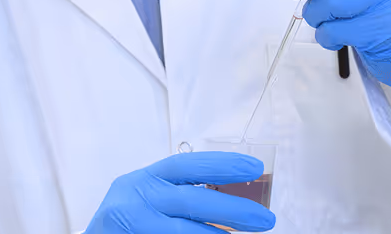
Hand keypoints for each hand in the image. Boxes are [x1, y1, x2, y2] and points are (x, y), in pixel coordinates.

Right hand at [85, 153, 275, 232]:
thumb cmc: (126, 224)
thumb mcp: (146, 199)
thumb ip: (177, 196)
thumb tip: (230, 199)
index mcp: (142, 181)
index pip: (183, 167)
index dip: (219, 164)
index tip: (252, 167)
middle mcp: (134, 200)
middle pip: (190, 202)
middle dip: (232, 209)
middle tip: (265, 219)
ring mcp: (131, 226)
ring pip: (183, 232)